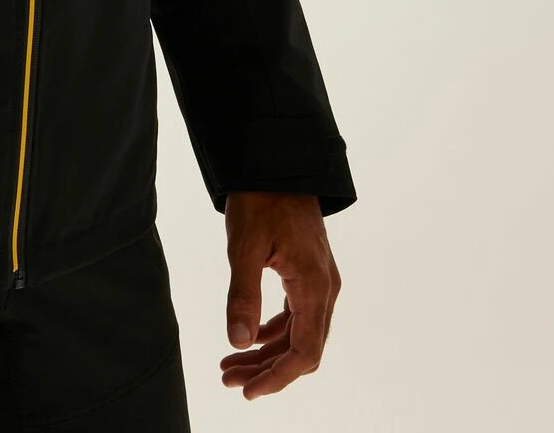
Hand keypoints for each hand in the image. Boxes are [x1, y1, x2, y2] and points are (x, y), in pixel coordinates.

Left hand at [219, 191, 340, 398]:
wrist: (275, 163)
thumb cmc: (259, 199)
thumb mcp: (244, 246)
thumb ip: (243, 295)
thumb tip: (237, 342)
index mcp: (314, 286)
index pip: (303, 352)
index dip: (277, 378)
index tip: (247, 392)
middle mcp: (325, 288)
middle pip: (302, 349)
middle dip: (267, 370)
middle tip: (228, 380)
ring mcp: (320, 281)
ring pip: (299, 333)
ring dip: (268, 353)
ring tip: (231, 365)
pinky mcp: (309, 273)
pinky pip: (297, 315)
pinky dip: (274, 332)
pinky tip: (250, 338)